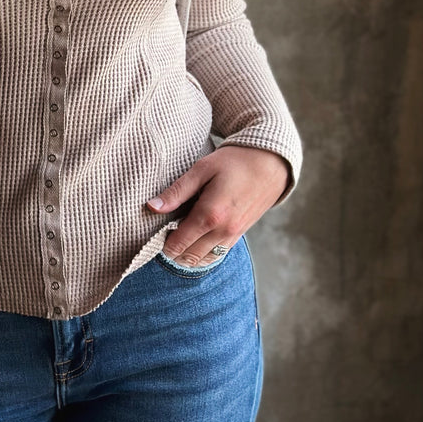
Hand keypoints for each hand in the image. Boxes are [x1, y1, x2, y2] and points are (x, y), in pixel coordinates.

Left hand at [146, 145, 289, 266]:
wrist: (270, 164)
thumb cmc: (234, 162)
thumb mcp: (201, 170)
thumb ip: (176, 191)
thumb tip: (152, 207)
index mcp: (210, 215)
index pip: (177, 244)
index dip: (161, 242)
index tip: (155, 230)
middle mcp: (222, 231)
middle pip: (188, 257)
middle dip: (172, 250)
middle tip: (164, 232)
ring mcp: (233, 236)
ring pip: (203, 260)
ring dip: (187, 254)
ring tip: (178, 235)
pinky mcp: (240, 235)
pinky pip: (217, 254)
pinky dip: (202, 253)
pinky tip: (195, 238)